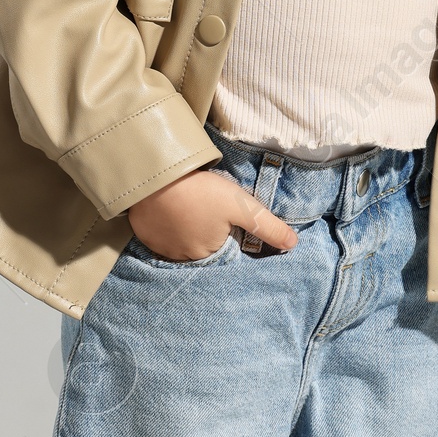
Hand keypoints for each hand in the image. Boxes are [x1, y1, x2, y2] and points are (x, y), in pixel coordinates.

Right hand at [127, 168, 297, 260]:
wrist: (156, 177)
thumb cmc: (201, 192)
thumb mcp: (241, 206)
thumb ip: (267, 226)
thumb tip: (293, 244)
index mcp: (209, 255)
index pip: (224, 249)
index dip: (226, 232)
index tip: (221, 215)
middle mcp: (183, 259)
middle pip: (202, 246)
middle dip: (206, 231)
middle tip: (204, 205)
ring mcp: (161, 248)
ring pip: (180, 241)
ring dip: (185, 228)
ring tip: (188, 205)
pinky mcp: (143, 235)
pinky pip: (159, 234)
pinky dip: (166, 225)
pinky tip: (170, 208)